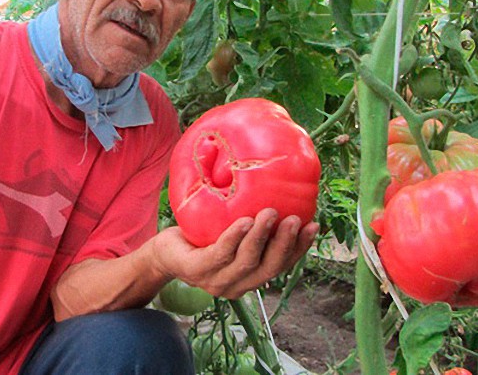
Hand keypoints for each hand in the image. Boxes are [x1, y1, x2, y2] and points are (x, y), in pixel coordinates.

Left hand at [150, 208, 317, 298]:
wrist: (164, 250)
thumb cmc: (202, 238)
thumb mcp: (231, 231)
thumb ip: (253, 224)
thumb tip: (279, 192)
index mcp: (250, 278)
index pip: (281, 266)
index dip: (300, 248)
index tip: (314, 225)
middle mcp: (237, 285)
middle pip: (269, 268)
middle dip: (285, 244)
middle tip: (294, 219)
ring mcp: (216, 281)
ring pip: (247, 262)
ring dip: (261, 237)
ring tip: (269, 213)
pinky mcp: (197, 271)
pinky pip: (220, 254)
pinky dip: (235, 237)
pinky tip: (244, 221)